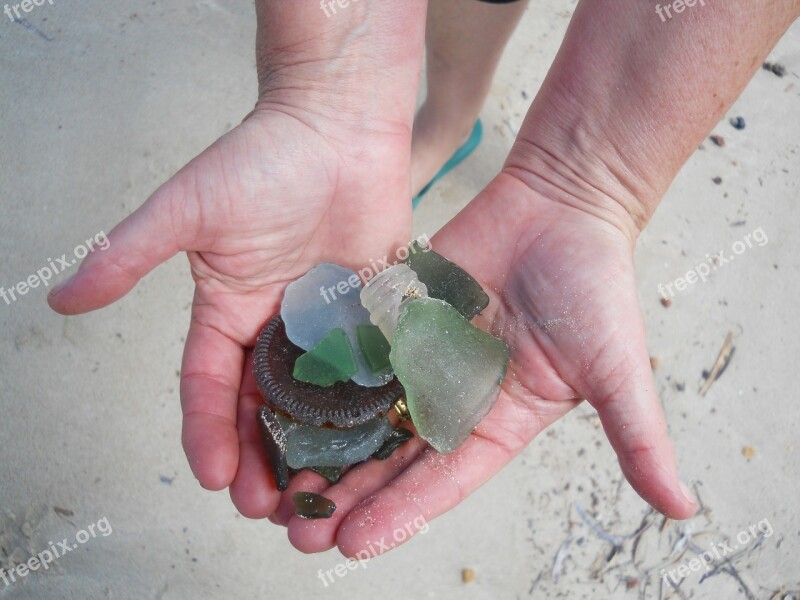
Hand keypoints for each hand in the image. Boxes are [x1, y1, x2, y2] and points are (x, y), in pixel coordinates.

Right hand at [47, 105, 413, 514]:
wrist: (338, 123)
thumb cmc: (263, 157)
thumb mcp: (187, 209)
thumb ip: (128, 255)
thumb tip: (61, 299)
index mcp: (227, 310)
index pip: (209, 384)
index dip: (207, 430)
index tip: (210, 474)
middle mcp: (275, 324)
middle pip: (264, 405)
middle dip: (260, 456)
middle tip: (269, 506)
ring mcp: (326, 322)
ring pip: (318, 399)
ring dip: (316, 447)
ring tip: (320, 494)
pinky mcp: (373, 311)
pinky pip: (371, 366)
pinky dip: (370, 407)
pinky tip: (375, 445)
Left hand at [273, 172, 696, 556]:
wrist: (564, 203)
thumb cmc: (595, 284)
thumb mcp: (615, 369)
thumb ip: (637, 437)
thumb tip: (685, 510)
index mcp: (499, 422)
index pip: (442, 480)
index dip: (400, 512)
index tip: (354, 542)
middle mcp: (454, 397)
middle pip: (392, 456)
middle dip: (349, 492)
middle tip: (297, 527)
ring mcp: (422, 356)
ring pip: (365, 410)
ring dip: (326, 444)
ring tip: (279, 479)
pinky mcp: (400, 317)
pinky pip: (358, 351)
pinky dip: (325, 378)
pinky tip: (283, 399)